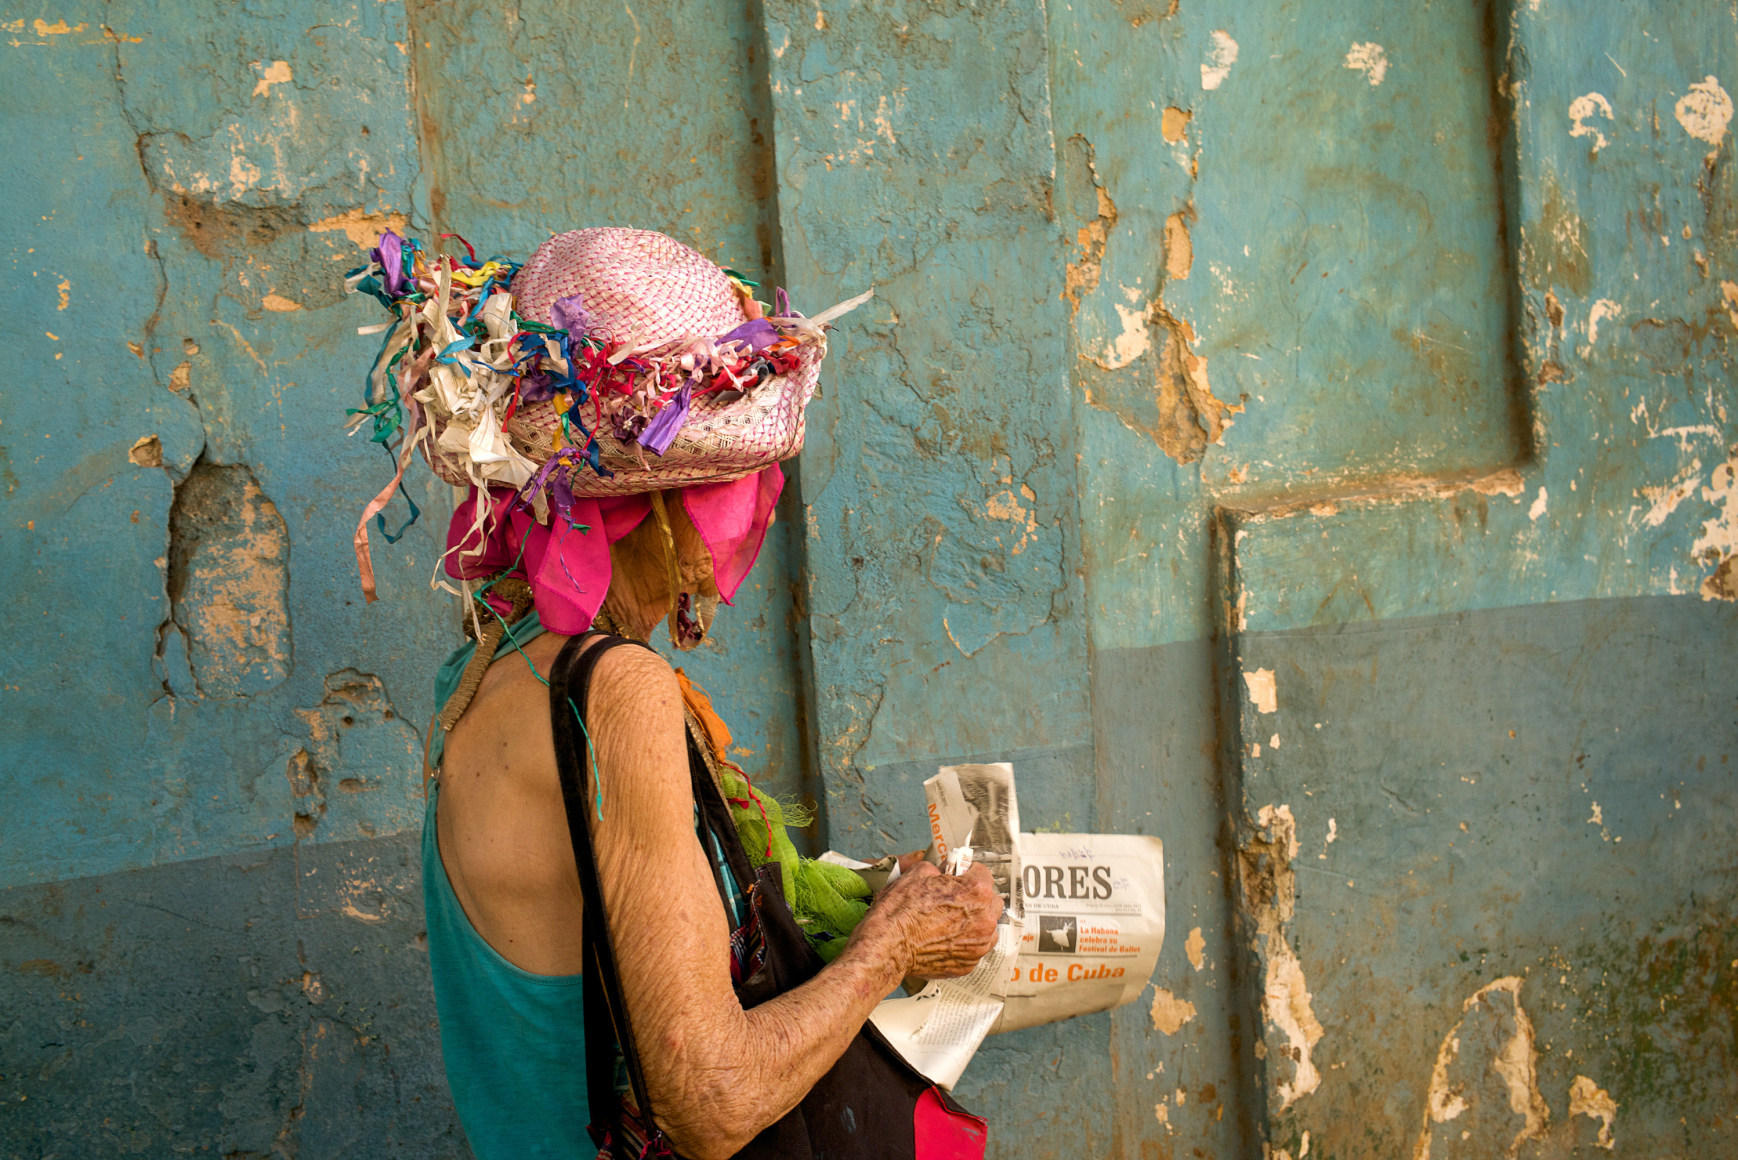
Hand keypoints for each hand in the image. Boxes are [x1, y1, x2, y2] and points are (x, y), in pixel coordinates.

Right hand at [870, 861, 1002, 979]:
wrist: (888, 947)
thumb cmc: (901, 910)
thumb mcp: (918, 873)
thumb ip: (940, 869)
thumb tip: (945, 872)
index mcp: (976, 891)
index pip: (983, 873)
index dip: (966, 873)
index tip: (955, 877)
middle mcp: (985, 919)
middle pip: (991, 901)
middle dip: (976, 897)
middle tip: (954, 899)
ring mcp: (979, 945)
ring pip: (987, 927)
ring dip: (975, 921)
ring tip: (951, 922)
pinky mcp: (969, 964)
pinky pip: (974, 948)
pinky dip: (964, 942)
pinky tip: (944, 940)